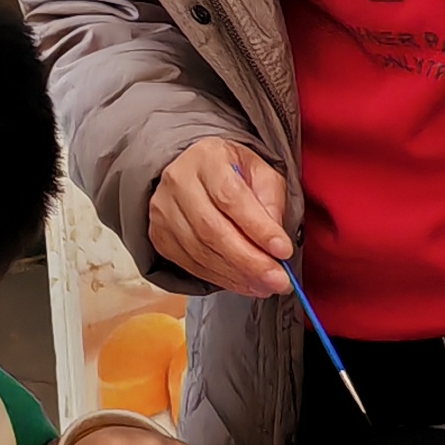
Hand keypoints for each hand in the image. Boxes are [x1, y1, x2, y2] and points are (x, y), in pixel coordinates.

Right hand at [150, 136, 292, 295]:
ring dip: (237, 274)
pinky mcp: (160, 235)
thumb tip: (276, 240)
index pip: (231, 198)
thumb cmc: (234, 172)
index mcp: (207, 158)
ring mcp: (164, 210)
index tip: (283, 250)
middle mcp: (178, 182)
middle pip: (212, 229)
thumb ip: (271, 201)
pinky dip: (221, 278)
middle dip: (250, 260)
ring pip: (200, 251)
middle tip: (278, 280)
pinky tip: (245, 283)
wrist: (196, 172)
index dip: (258, 228)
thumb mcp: (262, 172)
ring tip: (266, 285)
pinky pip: (190, 264)